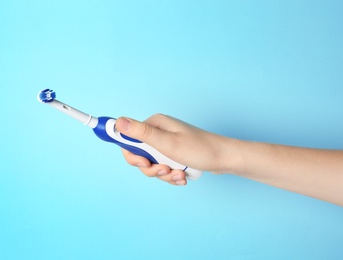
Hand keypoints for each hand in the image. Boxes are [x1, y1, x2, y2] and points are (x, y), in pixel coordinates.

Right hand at [115, 114, 237, 184]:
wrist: (225, 159)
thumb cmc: (199, 149)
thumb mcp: (167, 143)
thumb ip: (141, 134)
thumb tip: (118, 122)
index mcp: (155, 124)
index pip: (129, 140)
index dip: (133, 155)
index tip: (143, 164)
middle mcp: (159, 132)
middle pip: (140, 155)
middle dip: (152, 168)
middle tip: (165, 170)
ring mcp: (167, 144)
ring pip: (152, 165)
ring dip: (164, 174)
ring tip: (179, 175)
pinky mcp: (174, 154)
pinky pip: (164, 168)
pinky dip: (171, 176)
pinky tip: (183, 177)